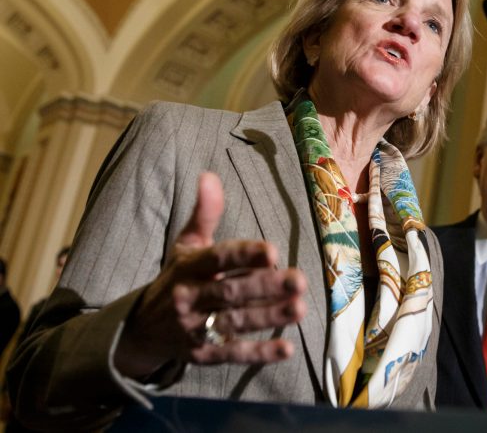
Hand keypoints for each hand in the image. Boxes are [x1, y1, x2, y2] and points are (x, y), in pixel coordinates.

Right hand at [115, 172, 306, 378]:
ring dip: (268, 317)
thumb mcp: (186, 245)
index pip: (218, 258)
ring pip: (235, 323)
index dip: (244, 255)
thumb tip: (210, 175)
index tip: (271, 251)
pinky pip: (232, 355)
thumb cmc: (177, 278)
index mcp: (189, 267)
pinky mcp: (203, 355)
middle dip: (265, 287)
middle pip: (231, 292)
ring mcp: (195, 329)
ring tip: (300, 309)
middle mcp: (190, 298)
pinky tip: (286, 349)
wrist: (141, 329)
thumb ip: (204, 214)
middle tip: (299, 280)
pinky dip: (259, 354)